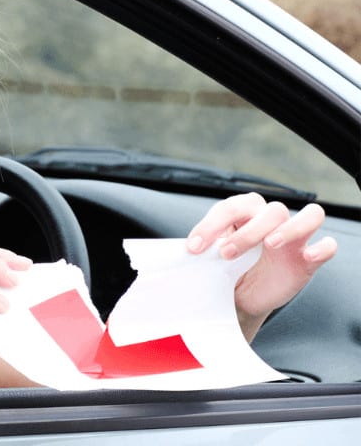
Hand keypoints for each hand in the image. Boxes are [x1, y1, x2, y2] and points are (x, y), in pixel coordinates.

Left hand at [186, 193, 336, 339]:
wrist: (238, 298)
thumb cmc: (223, 271)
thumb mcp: (208, 260)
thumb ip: (200, 253)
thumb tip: (176, 255)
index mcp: (242, 213)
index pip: (231, 207)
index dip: (212, 224)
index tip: (194, 247)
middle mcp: (270, 219)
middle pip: (271, 210)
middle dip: (246, 232)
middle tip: (226, 254)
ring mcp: (294, 238)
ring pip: (308, 215)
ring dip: (289, 228)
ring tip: (270, 244)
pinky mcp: (308, 259)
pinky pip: (327, 246)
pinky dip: (322, 247)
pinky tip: (309, 255)